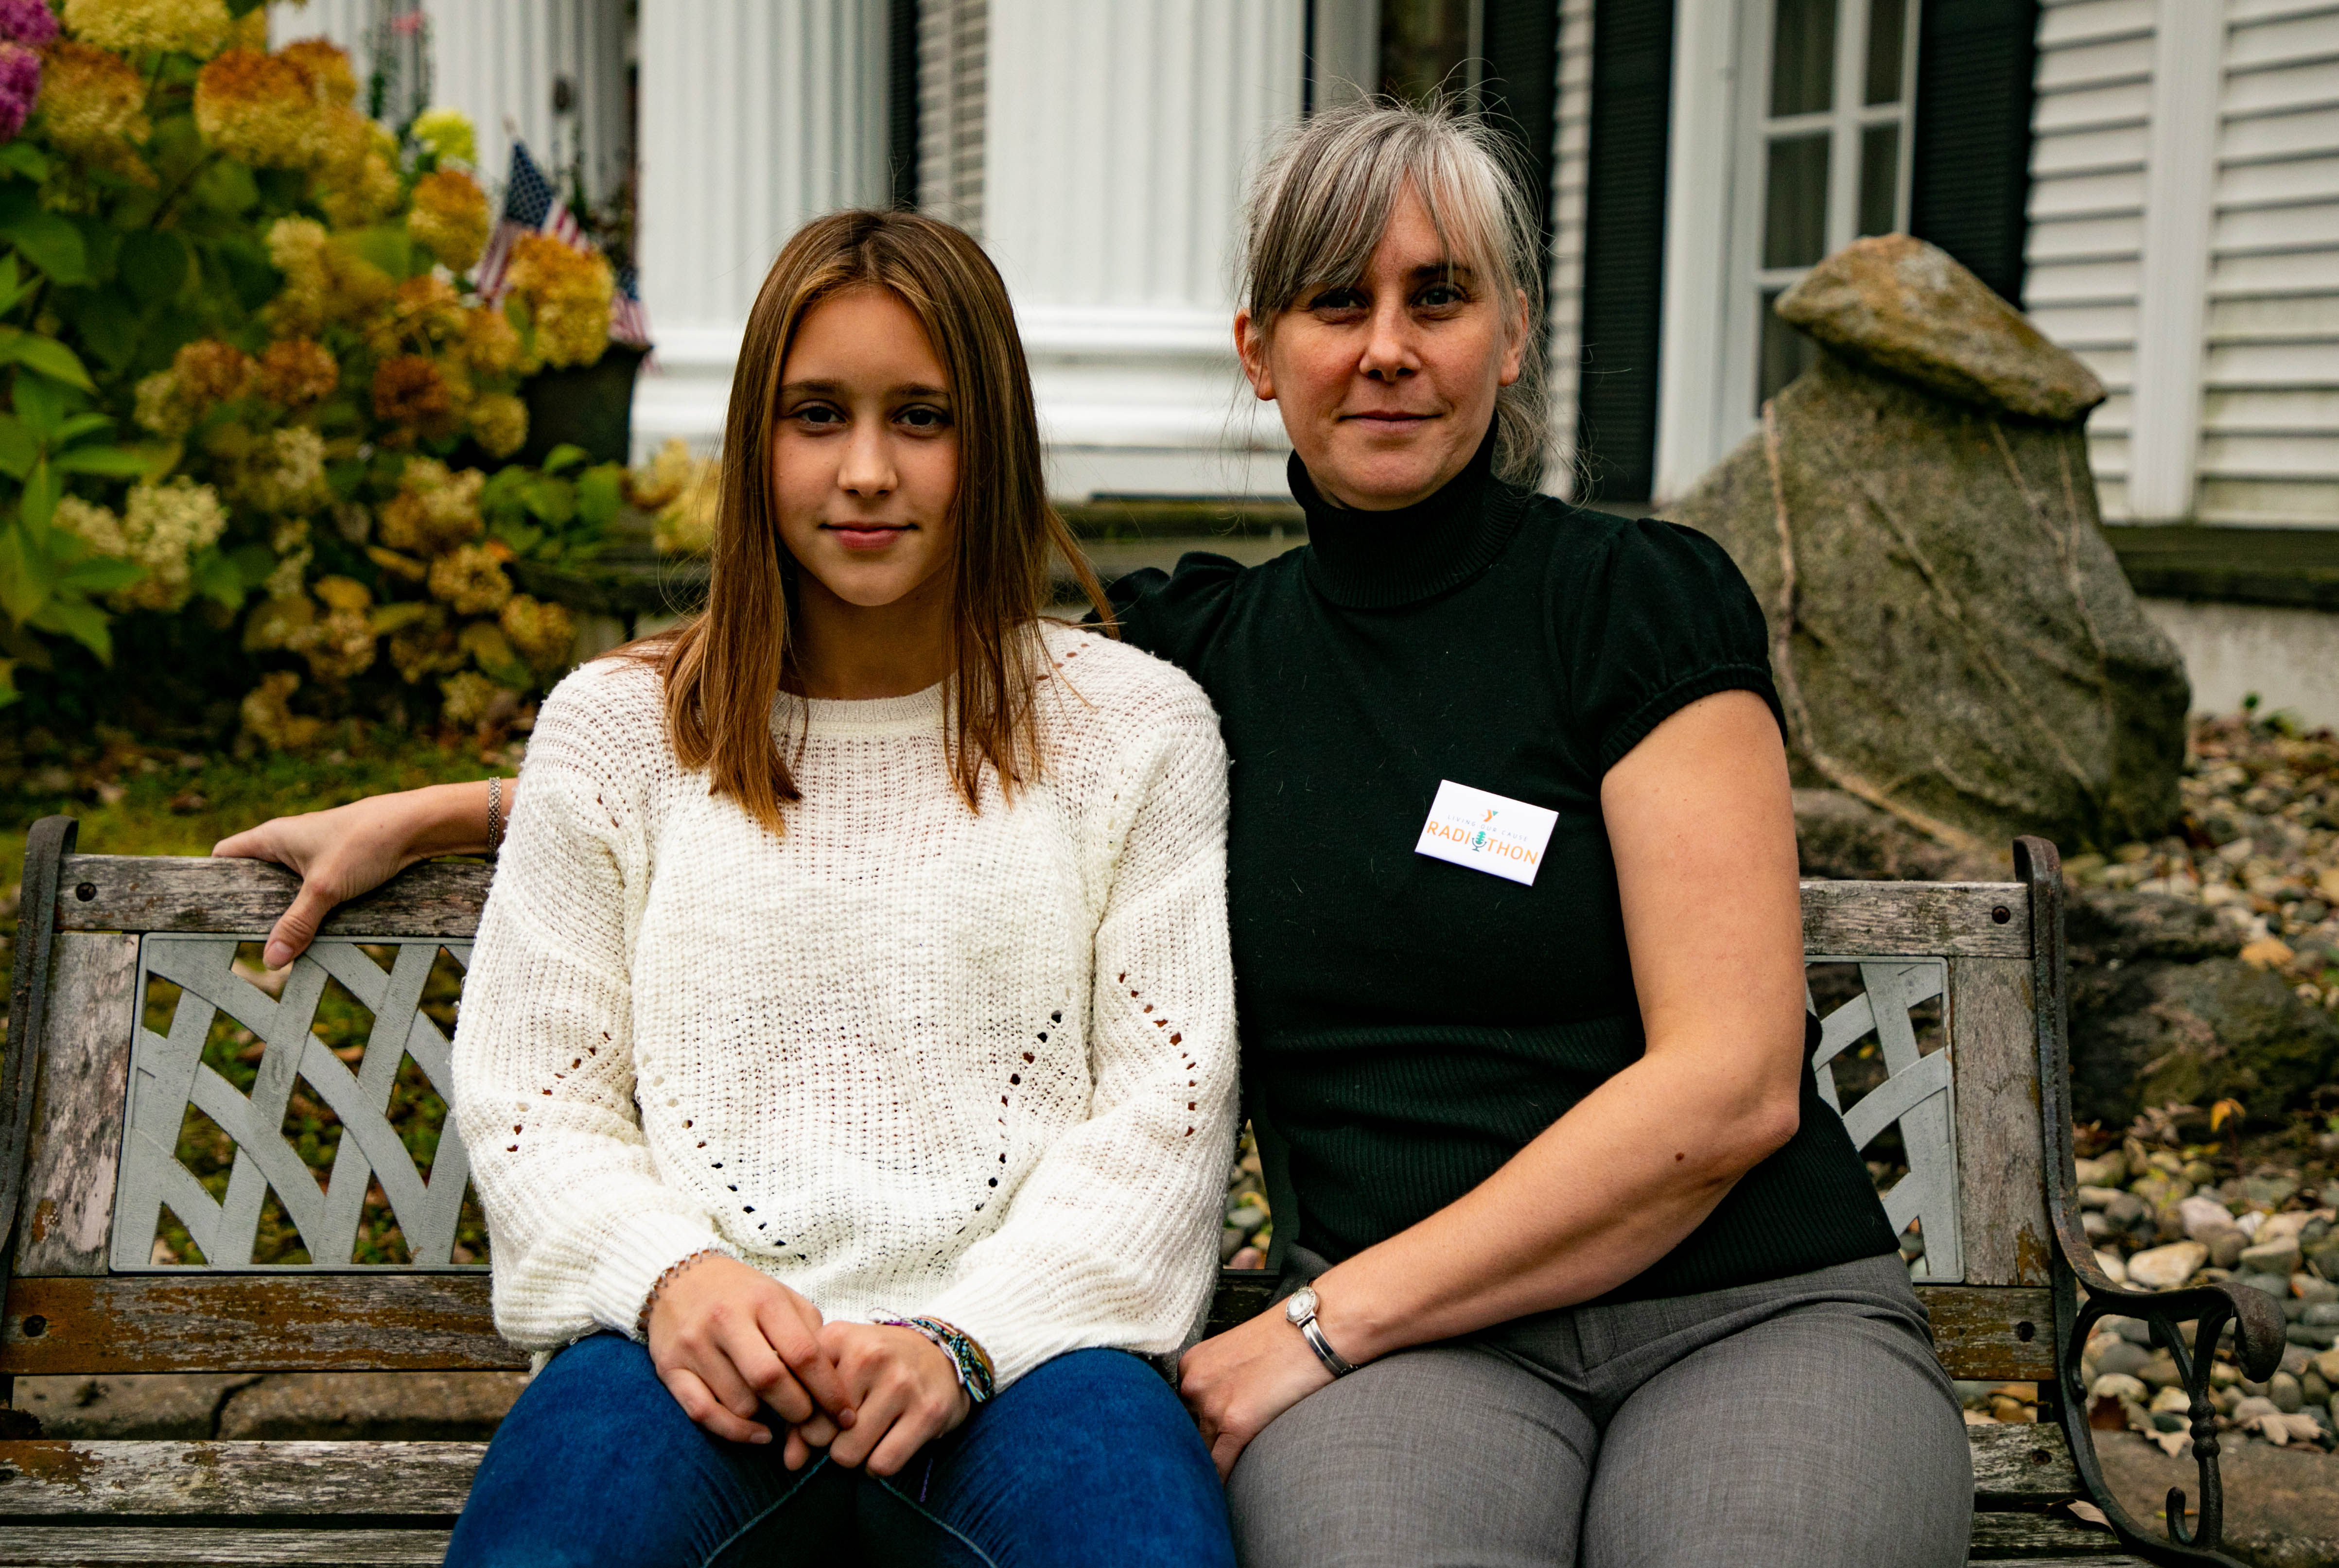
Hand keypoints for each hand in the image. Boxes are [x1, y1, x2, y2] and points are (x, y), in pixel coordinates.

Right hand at [212, 781, 491, 967]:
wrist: (419, 825)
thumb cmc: (367, 843)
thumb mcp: (325, 889)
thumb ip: (297, 924)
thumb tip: (270, 961)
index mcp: (273, 837)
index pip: (225, 854)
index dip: (211, 879)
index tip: (202, 911)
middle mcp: (291, 841)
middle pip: (255, 875)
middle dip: (249, 905)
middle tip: (238, 940)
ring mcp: (316, 852)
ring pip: (287, 885)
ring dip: (283, 911)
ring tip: (275, 944)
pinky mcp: (341, 863)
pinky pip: (314, 889)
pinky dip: (310, 908)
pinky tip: (313, 932)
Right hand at [646, 1254, 855, 1450]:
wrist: (679, 1278)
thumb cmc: (743, 1295)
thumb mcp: (782, 1298)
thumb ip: (810, 1333)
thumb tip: (836, 1381)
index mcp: (763, 1300)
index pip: (803, 1353)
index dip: (829, 1390)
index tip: (845, 1414)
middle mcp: (726, 1320)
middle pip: (770, 1380)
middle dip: (799, 1410)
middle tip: (813, 1421)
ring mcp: (695, 1345)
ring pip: (740, 1402)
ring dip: (766, 1417)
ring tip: (779, 1410)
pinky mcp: (670, 1368)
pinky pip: (703, 1413)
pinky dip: (735, 1432)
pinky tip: (758, 1433)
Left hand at [783, 1322, 970, 1477]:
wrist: (943, 1353)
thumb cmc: (877, 1367)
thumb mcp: (836, 1374)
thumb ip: (804, 1416)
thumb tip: (791, 1463)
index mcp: (839, 1339)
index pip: (797, 1405)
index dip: (806, 1423)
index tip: (823, 1418)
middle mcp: (870, 1355)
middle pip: (819, 1435)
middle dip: (830, 1442)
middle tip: (850, 1427)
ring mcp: (902, 1383)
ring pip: (848, 1454)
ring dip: (855, 1456)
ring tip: (869, 1436)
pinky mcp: (928, 1411)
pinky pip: (883, 1464)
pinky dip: (879, 1466)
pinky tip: (887, 1445)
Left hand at [1178, 1305, 1333, 1478]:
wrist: (1316, 1329)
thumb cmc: (1286, 1337)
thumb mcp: (1236, 1352)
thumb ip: (1218, 1379)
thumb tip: (1214, 1412)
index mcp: (1192, 1364)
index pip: (1180, 1412)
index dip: (1191, 1431)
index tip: (1195, 1448)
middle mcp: (1194, 1383)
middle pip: (1186, 1432)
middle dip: (1198, 1450)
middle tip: (1204, 1467)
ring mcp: (1213, 1405)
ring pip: (1202, 1452)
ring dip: (1210, 1467)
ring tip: (1219, 1478)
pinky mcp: (1237, 1424)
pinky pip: (1220, 1466)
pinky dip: (1221, 1482)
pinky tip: (1223, 1493)